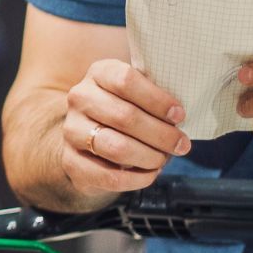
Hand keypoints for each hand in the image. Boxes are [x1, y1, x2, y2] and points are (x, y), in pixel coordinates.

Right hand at [60, 59, 191, 196]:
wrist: (89, 138)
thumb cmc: (124, 110)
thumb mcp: (137, 93)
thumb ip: (154, 96)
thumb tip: (179, 116)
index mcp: (99, 73)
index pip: (126, 81)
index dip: (157, 100)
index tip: (179, 115)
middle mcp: (80, 98)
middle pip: (124, 117)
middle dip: (160, 134)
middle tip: (182, 144)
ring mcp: (71, 130)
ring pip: (116, 147)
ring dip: (149, 157)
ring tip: (164, 159)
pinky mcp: (71, 161)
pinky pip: (108, 176)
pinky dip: (136, 179)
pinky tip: (150, 174)